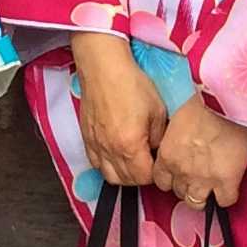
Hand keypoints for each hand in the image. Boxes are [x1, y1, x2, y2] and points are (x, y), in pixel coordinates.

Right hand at [71, 31, 167, 185]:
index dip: (155, 173)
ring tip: (132, 161)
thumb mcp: (158, 110)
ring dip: (123, 174)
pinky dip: (106, 165)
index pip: (144, 178)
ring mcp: (95, 144)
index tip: (159, 162)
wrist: (104, 66)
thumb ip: (159, 137)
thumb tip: (157, 149)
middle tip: (149, 162)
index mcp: (130, 145)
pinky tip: (115, 154)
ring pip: (108, 176)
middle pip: (126, 181)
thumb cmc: (131, 83)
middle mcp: (110, 149)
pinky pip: (95, 163)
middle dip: (140, 176)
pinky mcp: (86, 137)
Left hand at [151, 94, 246, 209]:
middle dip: (188, 186)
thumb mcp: (179, 119)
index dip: (172, 178)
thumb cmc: (204, 101)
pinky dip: (227, 196)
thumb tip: (184, 142)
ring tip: (213, 186)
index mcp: (167, 154)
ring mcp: (203, 178)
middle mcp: (181, 170)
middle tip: (199, 176)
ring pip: (197, 202)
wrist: (227, 102)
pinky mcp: (226, 181)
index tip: (180, 173)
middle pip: (179, 192)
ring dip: (204, 196)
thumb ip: (177, 138)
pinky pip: (225, 201)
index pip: (161, 181)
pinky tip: (231, 185)